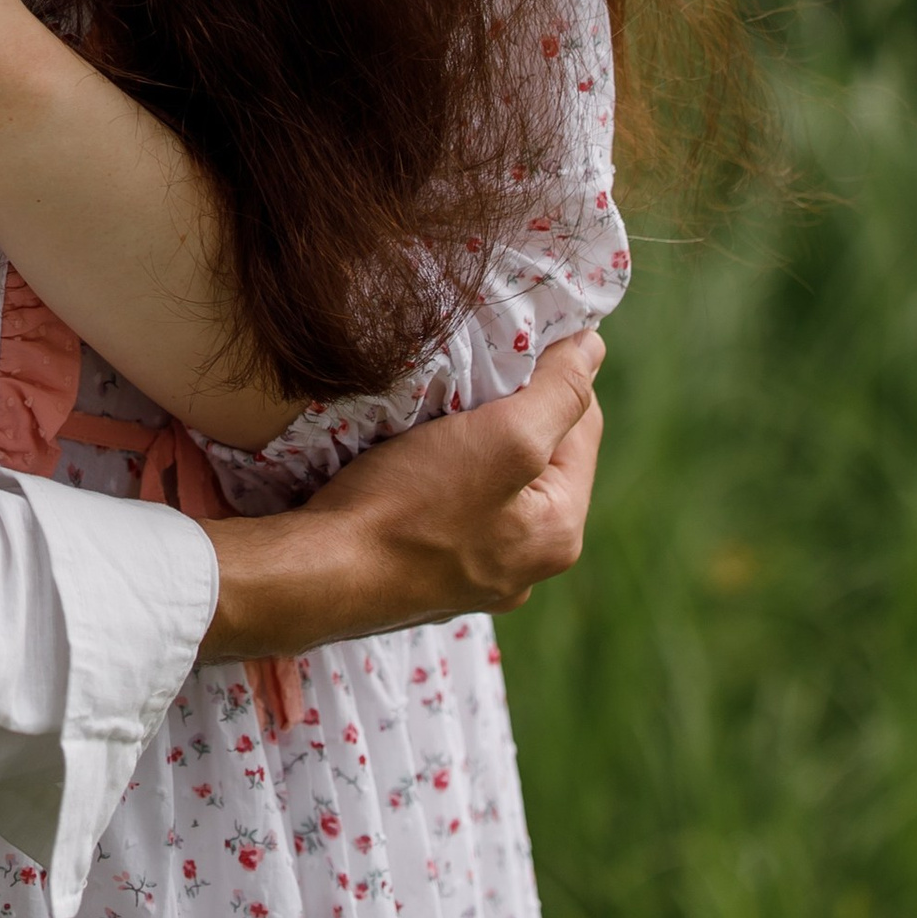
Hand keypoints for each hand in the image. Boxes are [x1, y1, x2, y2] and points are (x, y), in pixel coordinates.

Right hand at [200, 332, 605, 661]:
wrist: (322, 574)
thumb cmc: (412, 505)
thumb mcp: (503, 438)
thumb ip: (559, 394)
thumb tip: (594, 349)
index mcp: (560, 532)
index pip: (583, 426)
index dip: (553, 375)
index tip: (509, 341)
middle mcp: (528, 563)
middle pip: (539, 456)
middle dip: (511, 410)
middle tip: (467, 373)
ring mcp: (477, 576)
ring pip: (494, 482)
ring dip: (473, 440)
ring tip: (436, 409)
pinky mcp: (428, 575)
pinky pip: (454, 508)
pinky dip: (441, 475)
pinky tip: (410, 459)